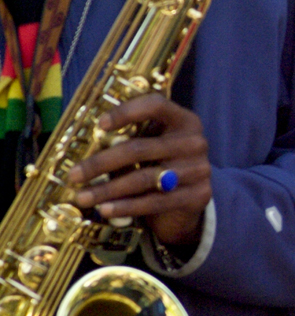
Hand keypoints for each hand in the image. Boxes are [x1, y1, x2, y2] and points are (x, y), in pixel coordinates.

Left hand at [67, 93, 211, 245]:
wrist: (190, 200)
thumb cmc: (161, 165)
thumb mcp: (151, 148)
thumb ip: (129, 143)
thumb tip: (86, 150)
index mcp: (184, 120)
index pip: (156, 106)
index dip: (127, 112)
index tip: (100, 125)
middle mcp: (195, 142)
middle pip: (141, 148)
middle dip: (102, 162)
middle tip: (74, 174)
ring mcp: (199, 169)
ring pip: (144, 178)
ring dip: (108, 189)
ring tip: (83, 197)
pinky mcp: (198, 196)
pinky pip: (155, 201)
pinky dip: (126, 207)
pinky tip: (105, 210)